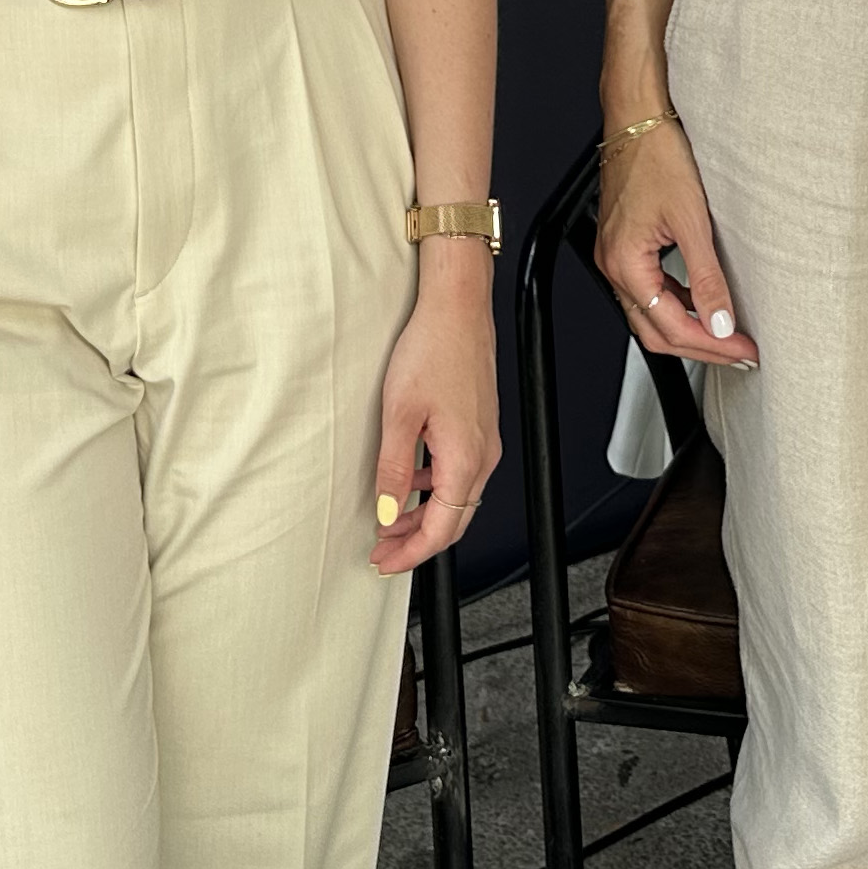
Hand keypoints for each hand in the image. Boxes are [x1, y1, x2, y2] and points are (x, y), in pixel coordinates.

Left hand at [369, 269, 502, 575]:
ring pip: (457, 497)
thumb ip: (394, 470)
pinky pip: (459, 473)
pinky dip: (434, 489)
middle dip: (417, 541)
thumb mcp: (399, 414)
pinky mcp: (479, 426)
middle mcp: (483, 455)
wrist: (457, 307)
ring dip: (424, 515)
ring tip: (390, 521)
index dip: (411, 552)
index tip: (384, 561)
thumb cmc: (433, 348)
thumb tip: (389, 513)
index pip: (443, 529)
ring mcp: (484, 441)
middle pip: (454, 520)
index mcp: (465, 459)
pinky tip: (411, 480)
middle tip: (383, 551)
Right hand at [592, 118, 755, 369]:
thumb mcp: (691, 220)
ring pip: (649, 314)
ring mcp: (616, 255)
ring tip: (725, 333)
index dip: (711, 345)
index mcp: (625, 264)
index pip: (670, 327)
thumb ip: (706, 277)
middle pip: (654, 331)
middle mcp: (613, 265)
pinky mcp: (624, 243)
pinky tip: (700, 301)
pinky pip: (648, 290)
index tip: (743, 348)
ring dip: (687, 328)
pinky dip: (675, 303)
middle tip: (738, 352)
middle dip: (699, 346)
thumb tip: (720, 321)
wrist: (638, 117)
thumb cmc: (656, 155)